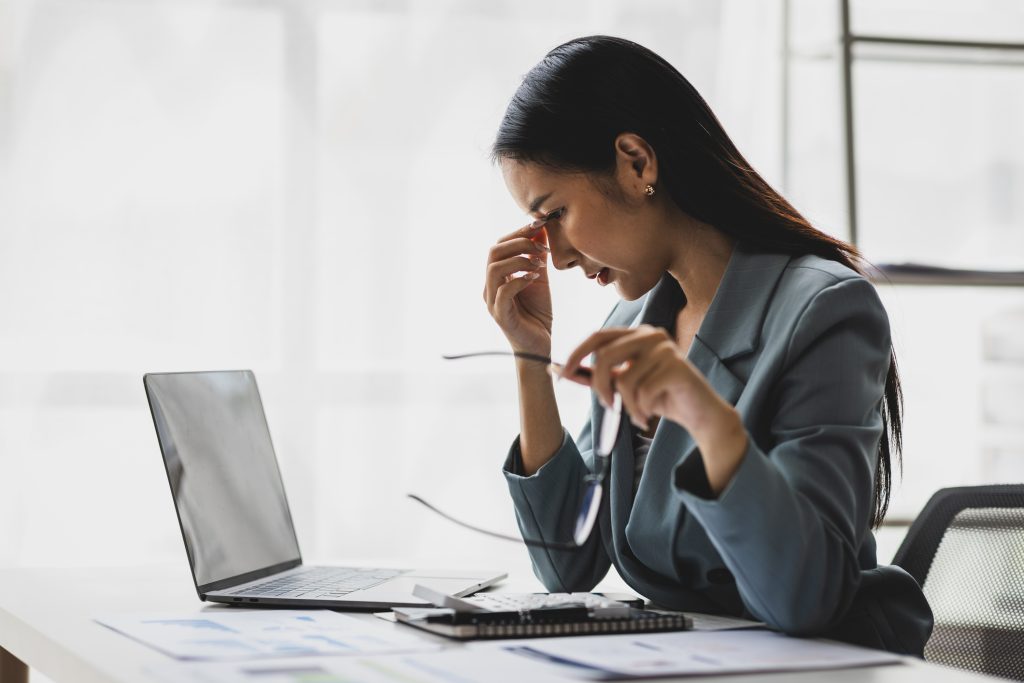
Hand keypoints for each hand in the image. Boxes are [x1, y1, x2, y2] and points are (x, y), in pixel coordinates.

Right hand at [483, 220, 552, 355]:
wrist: (539, 345)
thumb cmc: (537, 313)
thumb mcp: (539, 278)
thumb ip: (537, 256)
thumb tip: (541, 229)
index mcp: (496, 276)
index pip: (499, 245)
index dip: (518, 232)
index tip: (540, 224)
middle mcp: (489, 287)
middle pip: (493, 252)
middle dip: (519, 243)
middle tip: (542, 248)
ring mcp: (492, 301)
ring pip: (494, 269)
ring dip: (520, 261)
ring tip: (539, 265)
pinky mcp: (501, 316)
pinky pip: (504, 292)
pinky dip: (521, 280)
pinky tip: (536, 279)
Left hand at [561, 325, 747, 493]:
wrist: (698, 413)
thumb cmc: (659, 397)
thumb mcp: (623, 386)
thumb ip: (594, 376)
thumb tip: (558, 369)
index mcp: (636, 334)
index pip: (598, 336)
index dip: (576, 354)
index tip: (560, 373)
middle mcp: (650, 334)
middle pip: (605, 357)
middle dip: (599, 388)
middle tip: (608, 406)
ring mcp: (665, 348)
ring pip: (623, 380)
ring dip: (626, 406)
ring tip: (639, 413)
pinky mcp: (676, 366)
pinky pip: (642, 392)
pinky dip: (642, 410)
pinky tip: (652, 413)